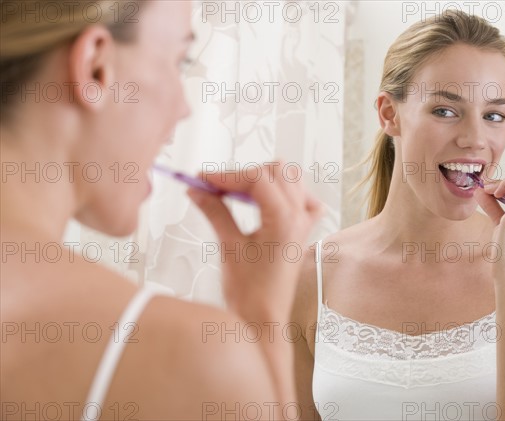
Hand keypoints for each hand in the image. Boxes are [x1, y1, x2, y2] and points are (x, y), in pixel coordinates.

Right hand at [187, 162, 322, 320]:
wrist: (264, 319)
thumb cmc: (250, 293)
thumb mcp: (229, 246)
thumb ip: (215, 211)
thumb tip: (198, 190)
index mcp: (285, 219)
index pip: (257, 178)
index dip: (226, 175)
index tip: (202, 180)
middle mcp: (300, 217)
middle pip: (275, 172)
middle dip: (243, 174)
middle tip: (214, 187)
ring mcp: (304, 223)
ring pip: (291, 179)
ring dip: (263, 179)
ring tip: (235, 193)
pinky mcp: (301, 232)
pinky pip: (303, 199)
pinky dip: (284, 192)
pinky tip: (265, 202)